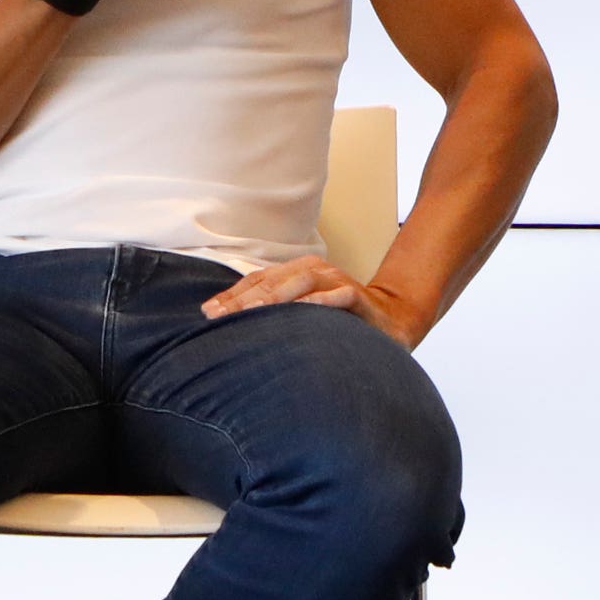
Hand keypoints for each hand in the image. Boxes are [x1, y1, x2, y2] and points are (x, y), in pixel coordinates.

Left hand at [200, 256, 425, 349]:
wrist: (392, 321)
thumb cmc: (338, 322)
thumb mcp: (301, 317)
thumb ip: (274, 317)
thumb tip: (230, 328)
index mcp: (295, 273)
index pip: (257, 281)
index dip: (232, 296)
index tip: (207, 314)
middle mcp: (314, 271)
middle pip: (272, 281)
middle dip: (244, 298)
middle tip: (219, 316)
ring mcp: (336, 281)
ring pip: (301, 283)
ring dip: (275, 297)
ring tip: (252, 311)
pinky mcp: (358, 296)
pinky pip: (339, 296)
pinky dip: (321, 302)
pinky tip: (304, 312)